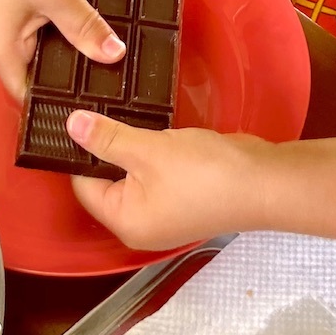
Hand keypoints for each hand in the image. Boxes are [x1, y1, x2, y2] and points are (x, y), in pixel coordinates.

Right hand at [0, 0, 124, 98]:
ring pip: (40, 52)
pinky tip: (88, 36)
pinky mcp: (15, 5)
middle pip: (33, 75)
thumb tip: (114, 56)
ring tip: (103, 66)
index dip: (56, 103)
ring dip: (67, 54)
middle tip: (106, 88)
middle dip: (67, 80)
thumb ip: (85, 29)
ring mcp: (3, 22)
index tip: (92, 107)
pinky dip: (61, 35)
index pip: (26, 95)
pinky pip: (40, 32)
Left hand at [67, 111, 274, 249]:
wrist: (265, 182)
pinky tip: (157, 131)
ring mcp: (166, 215)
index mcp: (125, 222)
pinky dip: (156, 155)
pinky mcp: (186, 201)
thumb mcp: (149, 149)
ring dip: (134, 148)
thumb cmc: (206, 173)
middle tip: (101, 109)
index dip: (80, 150)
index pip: (84, 184)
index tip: (78, 116)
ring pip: (136, 175)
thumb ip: (107, 138)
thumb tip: (71, 126)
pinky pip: (158, 176)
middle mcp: (142, 225)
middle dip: (109, 147)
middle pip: (109, 181)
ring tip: (127, 115)